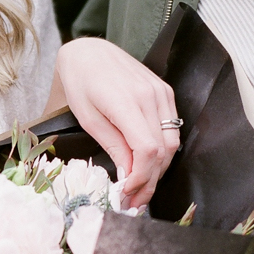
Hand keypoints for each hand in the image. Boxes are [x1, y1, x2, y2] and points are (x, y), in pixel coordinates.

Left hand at [52, 38, 179, 207]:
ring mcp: (161, 92)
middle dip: (150, 181)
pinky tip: (148, 162)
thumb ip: (113, 146)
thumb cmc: (81, 83)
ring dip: (159, 168)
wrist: (90, 51)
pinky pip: (172, 128)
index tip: (128, 193)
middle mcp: (150, 96)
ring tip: (141, 187)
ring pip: (172, 142)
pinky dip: (163, 150)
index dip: (142, 177)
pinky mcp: (165, 92)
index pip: (147, 148)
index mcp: (126, 101)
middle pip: (163, 150)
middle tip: (135, 201)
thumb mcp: (88, 118)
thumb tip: (129, 176)